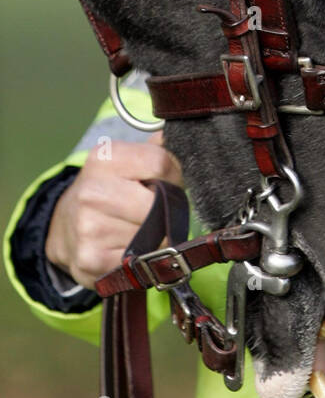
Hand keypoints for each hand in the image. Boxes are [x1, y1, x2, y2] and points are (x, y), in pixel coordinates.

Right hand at [45, 130, 183, 288]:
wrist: (65, 227)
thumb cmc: (108, 191)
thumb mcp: (126, 161)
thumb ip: (157, 149)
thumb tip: (186, 135)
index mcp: (104, 158)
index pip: (161, 163)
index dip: (172, 177)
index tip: (163, 184)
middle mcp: (92, 192)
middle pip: (158, 205)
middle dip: (164, 211)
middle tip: (151, 212)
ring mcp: (90, 227)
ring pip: (154, 236)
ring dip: (154, 237)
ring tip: (135, 229)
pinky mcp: (92, 260)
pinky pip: (141, 261)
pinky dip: (142, 259)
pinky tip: (127, 249)